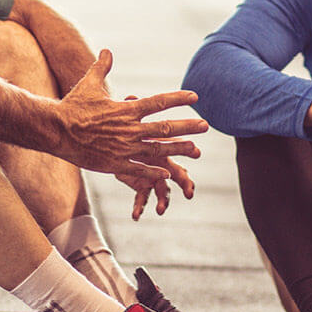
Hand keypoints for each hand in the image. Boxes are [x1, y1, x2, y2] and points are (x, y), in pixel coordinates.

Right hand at [54, 50, 206, 212]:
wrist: (56, 130)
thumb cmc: (73, 105)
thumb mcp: (89, 83)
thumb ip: (102, 67)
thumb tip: (106, 50)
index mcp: (126, 109)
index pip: (159, 102)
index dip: (178, 98)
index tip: (195, 97)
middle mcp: (129, 129)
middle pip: (165, 127)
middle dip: (187, 126)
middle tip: (206, 125)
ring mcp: (123, 148)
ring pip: (157, 150)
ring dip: (178, 150)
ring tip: (195, 150)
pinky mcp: (114, 164)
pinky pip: (139, 170)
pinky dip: (154, 173)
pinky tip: (168, 174)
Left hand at [114, 95, 197, 219]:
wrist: (113, 139)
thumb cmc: (124, 124)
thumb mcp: (127, 116)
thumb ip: (130, 108)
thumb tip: (129, 96)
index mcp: (161, 144)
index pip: (177, 146)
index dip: (187, 149)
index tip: (197, 152)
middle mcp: (161, 160)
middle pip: (177, 172)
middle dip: (184, 182)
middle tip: (190, 192)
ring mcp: (152, 173)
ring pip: (163, 189)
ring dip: (163, 200)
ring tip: (161, 210)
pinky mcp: (139, 182)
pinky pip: (141, 196)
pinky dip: (139, 206)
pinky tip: (135, 216)